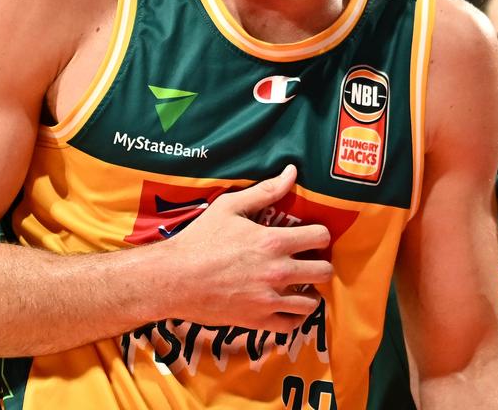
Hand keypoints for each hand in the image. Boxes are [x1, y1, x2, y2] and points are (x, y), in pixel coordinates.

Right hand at [163, 164, 332, 332]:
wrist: (174, 278)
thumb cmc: (200, 239)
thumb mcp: (229, 206)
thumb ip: (265, 191)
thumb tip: (292, 172)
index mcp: (274, 241)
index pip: (321, 237)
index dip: (320, 235)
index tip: (311, 238)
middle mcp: (277, 271)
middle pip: (324, 271)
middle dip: (320, 264)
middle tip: (307, 262)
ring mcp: (269, 299)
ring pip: (311, 303)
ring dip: (309, 292)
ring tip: (299, 286)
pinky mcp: (257, 320)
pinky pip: (291, 326)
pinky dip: (294, 317)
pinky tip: (286, 306)